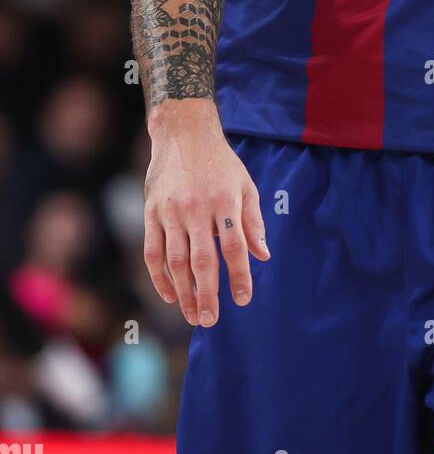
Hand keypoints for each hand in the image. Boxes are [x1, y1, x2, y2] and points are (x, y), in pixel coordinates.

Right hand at [143, 102, 269, 326]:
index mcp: (225, 200)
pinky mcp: (151, 213)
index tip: (243, 299)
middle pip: (202, 260)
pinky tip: (170, 295)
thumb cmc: (220, 163)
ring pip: (175, 260)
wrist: (183, 133)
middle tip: (211, 320)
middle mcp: (196, 208)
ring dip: (184, 292)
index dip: (238, 276)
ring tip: (193, 315)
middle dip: (207, 293)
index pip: (233, 246)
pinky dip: (159, 277)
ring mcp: (170, 211)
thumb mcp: (245, 185)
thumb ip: (253, 221)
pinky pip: (153, 252)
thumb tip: (262, 256)